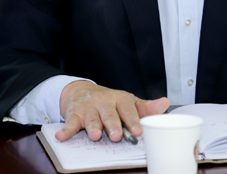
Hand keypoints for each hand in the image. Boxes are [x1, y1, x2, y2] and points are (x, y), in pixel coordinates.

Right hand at [55, 81, 169, 141]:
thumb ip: (145, 108)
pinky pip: (70, 122)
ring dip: (92, 126)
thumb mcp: (128, 102)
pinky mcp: (74, 114)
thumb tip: (165, 104)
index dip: (133, 121)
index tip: (138, 131)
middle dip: (113, 125)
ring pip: (91, 119)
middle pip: (110, 115)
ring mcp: (89, 108)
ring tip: (94, 135)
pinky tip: (62, 136)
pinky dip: (66, 129)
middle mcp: (104, 103)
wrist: (82, 90)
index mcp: (120, 100)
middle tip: (116, 135)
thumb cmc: (109, 101)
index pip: (128, 110)